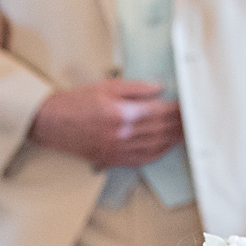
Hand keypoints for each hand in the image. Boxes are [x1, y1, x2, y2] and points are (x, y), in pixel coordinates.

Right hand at [28, 79, 183, 167]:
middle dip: (179, 125)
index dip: (176, 110)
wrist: (52, 123)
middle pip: (161, 130)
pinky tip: (166, 147)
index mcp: (122, 113)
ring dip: (172, 140)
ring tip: (185, 133)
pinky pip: (143, 159)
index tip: (187, 106)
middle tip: (192, 120)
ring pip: (155, 146)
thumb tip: (159, 88)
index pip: (159, 112)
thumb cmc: (77, 101)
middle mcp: (122, 134)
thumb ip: (135, 88)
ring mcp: (118, 150)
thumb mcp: (106, 86)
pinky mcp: (114, 159)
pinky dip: (158, 153)